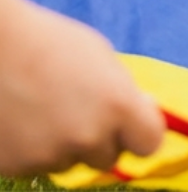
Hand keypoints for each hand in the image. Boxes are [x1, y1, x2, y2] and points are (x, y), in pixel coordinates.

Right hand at [0, 0, 164, 176]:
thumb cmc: (48, 42)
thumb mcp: (101, 58)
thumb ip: (123, 92)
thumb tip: (139, 112)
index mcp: (118, 106)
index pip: (149, 143)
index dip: (139, 133)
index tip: (129, 124)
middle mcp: (88, 137)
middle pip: (108, 157)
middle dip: (99, 140)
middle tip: (77, 112)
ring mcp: (50, 155)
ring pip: (69, 161)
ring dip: (62, 145)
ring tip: (42, 110)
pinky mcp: (16, 166)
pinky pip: (35, 165)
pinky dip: (30, 150)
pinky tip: (20, 120)